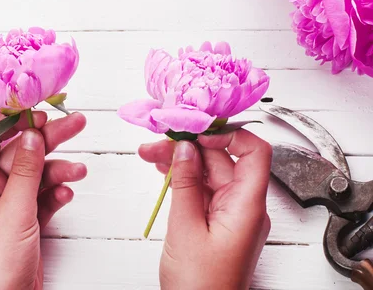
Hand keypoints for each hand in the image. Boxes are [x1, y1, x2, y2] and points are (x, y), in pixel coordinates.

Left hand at [0, 112, 86, 289]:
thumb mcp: (13, 211)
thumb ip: (26, 171)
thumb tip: (32, 136)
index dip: (14, 119)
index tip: (40, 111)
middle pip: (21, 150)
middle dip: (49, 138)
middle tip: (76, 123)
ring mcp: (9, 203)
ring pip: (37, 173)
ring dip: (58, 169)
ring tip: (78, 171)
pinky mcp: (25, 219)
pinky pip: (44, 195)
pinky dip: (57, 192)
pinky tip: (66, 194)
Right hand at [139, 130, 271, 289]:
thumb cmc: (201, 286)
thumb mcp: (185, 228)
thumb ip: (185, 184)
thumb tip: (184, 150)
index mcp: (247, 206)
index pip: (254, 152)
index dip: (227, 135)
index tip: (196, 131)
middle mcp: (244, 206)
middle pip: (222, 160)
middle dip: (189, 147)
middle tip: (156, 143)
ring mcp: (230, 214)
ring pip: (209, 174)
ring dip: (181, 162)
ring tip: (151, 155)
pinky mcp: (217, 222)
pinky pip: (203, 191)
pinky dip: (183, 180)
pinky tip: (163, 171)